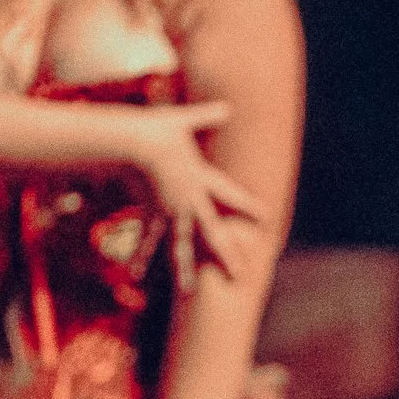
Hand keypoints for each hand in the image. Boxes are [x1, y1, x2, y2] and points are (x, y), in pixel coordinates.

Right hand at [125, 100, 267, 290]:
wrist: (133, 143)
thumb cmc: (157, 129)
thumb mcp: (184, 120)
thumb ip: (207, 115)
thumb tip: (227, 107)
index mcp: (201, 179)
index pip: (232, 196)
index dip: (249, 207)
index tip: (266, 219)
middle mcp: (189, 201)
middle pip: (213, 233)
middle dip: (227, 254)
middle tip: (240, 275)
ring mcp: (169, 211)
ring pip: (180, 245)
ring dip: (185, 268)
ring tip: (190, 291)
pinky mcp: (148, 213)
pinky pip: (146, 237)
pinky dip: (140, 255)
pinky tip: (136, 275)